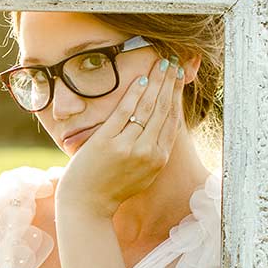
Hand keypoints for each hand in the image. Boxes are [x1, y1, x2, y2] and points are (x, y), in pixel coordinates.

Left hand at [55, 53, 184, 217]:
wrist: (87, 206)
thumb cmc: (111, 189)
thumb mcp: (142, 174)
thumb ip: (152, 153)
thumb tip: (160, 129)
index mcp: (158, 159)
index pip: (173, 120)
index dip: (178, 96)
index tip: (181, 78)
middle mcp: (148, 152)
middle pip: (164, 109)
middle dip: (171, 82)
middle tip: (175, 62)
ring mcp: (128, 146)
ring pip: (148, 107)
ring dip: (157, 81)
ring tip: (163, 63)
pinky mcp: (108, 141)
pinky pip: (125, 111)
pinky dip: (135, 93)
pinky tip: (142, 78)